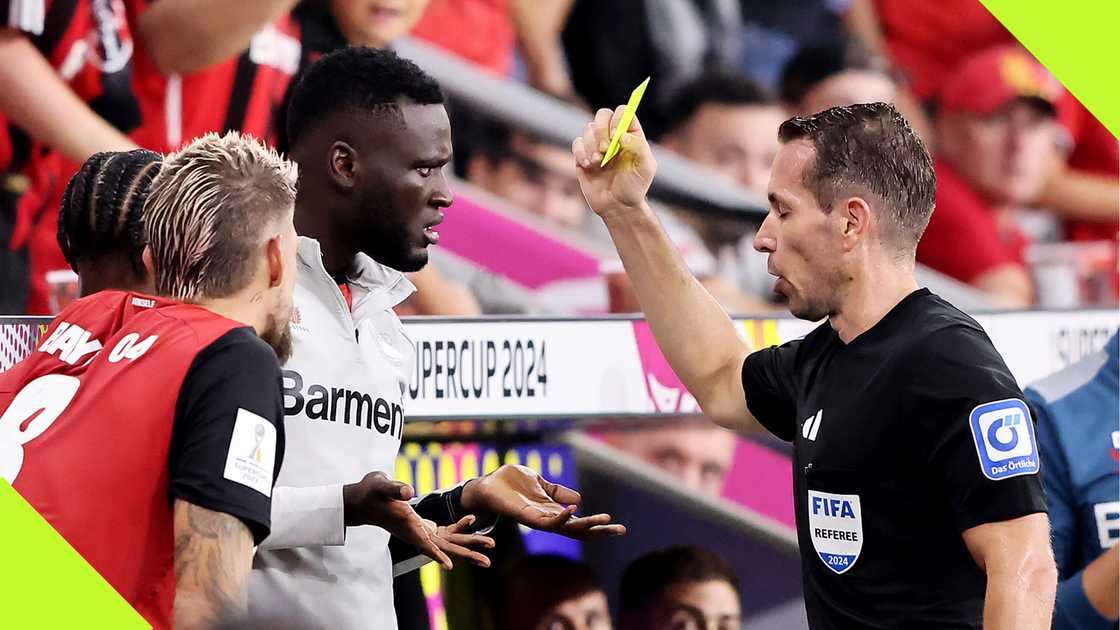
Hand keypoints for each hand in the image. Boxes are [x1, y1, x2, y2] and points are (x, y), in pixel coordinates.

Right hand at [344, 472, 492, 569]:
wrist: (364, 500)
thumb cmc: (370, 492)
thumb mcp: (381, 486)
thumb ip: (395, 489)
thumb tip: (409, 492)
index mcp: (408, 526)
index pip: (424, 544)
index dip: (437, 555)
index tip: (450, 566)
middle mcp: (417, 534)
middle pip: (445, 548)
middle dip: (466, 553)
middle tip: (487, 561)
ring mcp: (421, 531)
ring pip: (450, 541)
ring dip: (470, 542)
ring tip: (491, 544)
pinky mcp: (424, 526)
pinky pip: (446, 529)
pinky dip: (459, 525)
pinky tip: (471, 518)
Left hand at [461, 465, 625, 538]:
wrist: (486, 486)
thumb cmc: (510, 483)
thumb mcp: (540, 483)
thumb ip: (557, 491)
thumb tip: (579, 500)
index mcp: (552, 511)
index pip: (579, 521)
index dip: (598, 525)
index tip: (619, 527)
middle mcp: (547, 518)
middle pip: (578, 529)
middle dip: (599, 530)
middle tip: (621, 530)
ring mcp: (537, 519)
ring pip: (566, 528)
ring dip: (586, 524)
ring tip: (605, 520)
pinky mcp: (525, 516)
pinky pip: (546, 520)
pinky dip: (561, 516)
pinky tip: (574, 509)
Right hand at [572, 106, 656, 220]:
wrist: (617, 206)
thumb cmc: (635, 187)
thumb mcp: (645, 168)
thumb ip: (638, 147)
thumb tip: (622, 135)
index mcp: (630, 134)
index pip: (623, 112)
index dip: (618, 119)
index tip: (617, 135)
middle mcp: (613, 135)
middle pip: (602, 114)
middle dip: (601, 130)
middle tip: (606, 150)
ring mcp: (596, 144)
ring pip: (588, 129)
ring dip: (592, 146)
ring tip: (599, 163)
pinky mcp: (582, 155)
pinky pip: (576, 143)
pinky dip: (581, 153)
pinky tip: (589, 166)